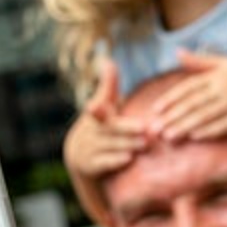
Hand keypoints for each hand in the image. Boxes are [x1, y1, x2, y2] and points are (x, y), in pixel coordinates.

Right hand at [65, 58, 147, 186]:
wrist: (80, 158)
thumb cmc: (100, 127)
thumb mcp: (103, 106)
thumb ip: (108, 86)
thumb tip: (107, 61)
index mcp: (95, 114)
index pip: (99, 104)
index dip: (101, 97)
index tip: (102, 93)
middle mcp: (90, 130)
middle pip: (109, 128)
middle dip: (126, 128)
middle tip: (146, 127)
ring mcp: (88, 148)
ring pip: (108, 145)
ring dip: (126, 144)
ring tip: (145, 143)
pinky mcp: (89, 165)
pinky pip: (103, 163)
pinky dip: (115, 161)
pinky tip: (129, 159)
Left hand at [152, 49, 226, 140]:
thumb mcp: (226, 63)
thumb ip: (201, 61)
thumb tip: (178, 52)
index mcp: (217, 75)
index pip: (189, 87)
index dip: (171, 98)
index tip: (155, 110)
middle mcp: (225, 89)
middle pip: (194, 103)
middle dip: (173, 116)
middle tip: (155, 129)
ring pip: (206, 116)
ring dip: (185, 126)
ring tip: (169, 136)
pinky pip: (225, 126)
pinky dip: (209, 131)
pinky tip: (194, 137)